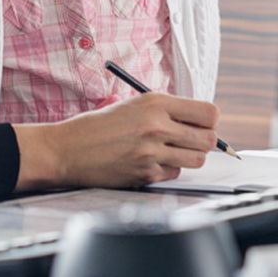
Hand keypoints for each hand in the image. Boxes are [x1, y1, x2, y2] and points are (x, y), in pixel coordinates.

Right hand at [13, 92, 218, 191]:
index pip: (208, 112)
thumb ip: (165, 110)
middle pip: (208, 138)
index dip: (209, 120)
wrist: (68, 149)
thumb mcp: (133, 105)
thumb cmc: (97, 126)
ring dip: (188, 156)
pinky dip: (167, 170)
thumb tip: (198, 120)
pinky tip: (150, 161)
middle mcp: (157, 125)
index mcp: (155, 102)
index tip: (203, 123)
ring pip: (197, 158)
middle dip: (204, 140)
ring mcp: (152, 152)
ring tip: (171, 151)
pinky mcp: (146, 174)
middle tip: (191, 140)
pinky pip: (174, 174)